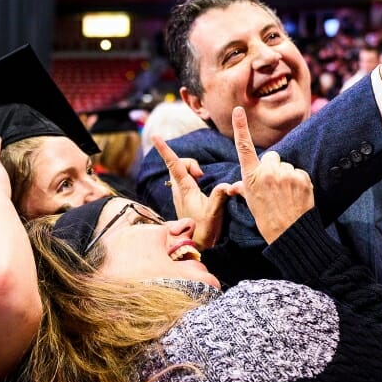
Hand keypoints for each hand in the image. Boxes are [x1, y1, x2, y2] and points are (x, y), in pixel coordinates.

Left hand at [152, 135, 230, 249]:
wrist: (196, 245)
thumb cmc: (205, 230)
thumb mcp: (214, 214)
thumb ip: (219, 197)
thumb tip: (226, 185)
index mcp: (185, 189)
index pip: (174, 165)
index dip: (165, 150)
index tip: (155, 136)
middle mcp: (179, 190)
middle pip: (176, 164)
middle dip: (187, 161)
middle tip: (201, 174)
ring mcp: (180, 194)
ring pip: (178, 171)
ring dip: (189, 168)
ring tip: (202, 178)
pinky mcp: (183, 198)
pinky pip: (182, 178)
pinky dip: (190, 174)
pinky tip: (200, 182)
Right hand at [231, 106, 314, 243]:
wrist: (289, 234)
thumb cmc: (266, 219)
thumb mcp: (251, 202)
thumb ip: (243, 188)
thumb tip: (233, 187)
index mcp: (252, 177)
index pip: (244, 147)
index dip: (240, 128)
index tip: (238, 110)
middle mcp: (268, 172)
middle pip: (272, 157)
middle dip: (273, 167)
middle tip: (274, 187)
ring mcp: (286, 174)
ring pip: (286, 166)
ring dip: (286, 176)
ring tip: (285, 195)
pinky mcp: (302, 177)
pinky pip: (299, 172)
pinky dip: (298, 181)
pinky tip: (295, 195)